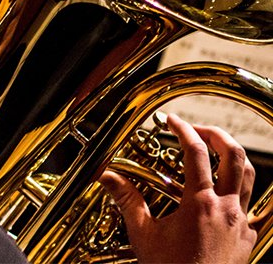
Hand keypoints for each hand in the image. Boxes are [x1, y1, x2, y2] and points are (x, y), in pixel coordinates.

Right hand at [99, 113, 256, 263]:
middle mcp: (226, 208)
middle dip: (215, 134)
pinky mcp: (248, 237)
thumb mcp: (143, 234)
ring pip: (250, 175)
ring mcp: (241, 222)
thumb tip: (107, 177)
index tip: (171, 120)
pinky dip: (236, 189)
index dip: (183, 129)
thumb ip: (127, 200)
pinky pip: (250, 204)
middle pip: (233, 155)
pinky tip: (220, 194)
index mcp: (200, 204)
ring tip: (214, 150)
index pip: (194, 153)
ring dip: (232, 156)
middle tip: (196, 129)